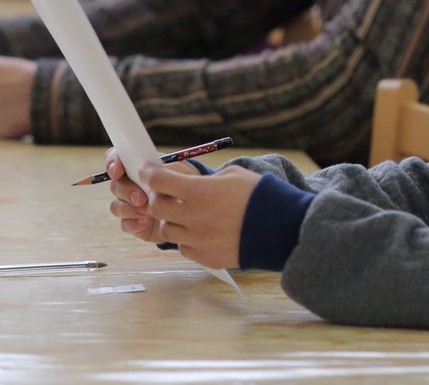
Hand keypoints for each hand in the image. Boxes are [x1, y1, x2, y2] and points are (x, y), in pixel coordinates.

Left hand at [107, 151, 260, 268]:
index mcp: (201, 191)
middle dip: (157, 197)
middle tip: (165, 194)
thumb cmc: (259, 195)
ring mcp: (199, 240)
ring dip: (171, 220)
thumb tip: (186, 180)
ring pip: (166, 230)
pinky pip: (183, 248)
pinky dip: (187, 239)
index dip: (150, 175)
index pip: (160, 181)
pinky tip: (200, 232)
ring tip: (185, 215)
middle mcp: (195, 217)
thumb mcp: (233, 175)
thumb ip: (206, 178)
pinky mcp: (206, 257)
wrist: (280, 228)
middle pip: (156, 207)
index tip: (148, 173)